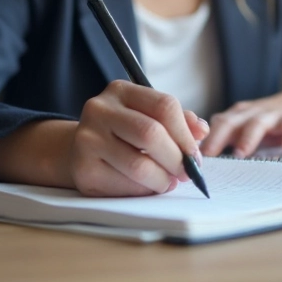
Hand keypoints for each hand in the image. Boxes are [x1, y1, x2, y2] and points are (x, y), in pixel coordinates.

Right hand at [67, 80, 208, 196]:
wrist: (79, 149)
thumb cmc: (123, 132)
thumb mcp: (148, 116)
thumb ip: (178, 121)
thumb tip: (201, 131)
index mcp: (120, 91)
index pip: (164, 105)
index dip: (185, 134)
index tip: (195, 155)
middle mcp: (99, 110)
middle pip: (151, 134)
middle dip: (176, 159)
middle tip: (187, 173)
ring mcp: (87, 139)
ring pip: (138, 165)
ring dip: (162, 180)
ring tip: (168, 182)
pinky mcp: (83, 169)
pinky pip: (124, 186)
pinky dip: (144, 190)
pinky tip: (147, 187)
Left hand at [199, 85, 281, 157]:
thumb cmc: (274, 119)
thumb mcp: (249, 124)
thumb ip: (229, 138)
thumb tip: (204, 162)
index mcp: (238, 115)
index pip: (216, 125)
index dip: (202, 140)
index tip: (190, 159)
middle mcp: (252, 113)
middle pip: (230, 121)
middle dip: (217, 138)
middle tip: (207, 157)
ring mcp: (274, 115)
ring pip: (257, 124)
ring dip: (248, 138)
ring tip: (241, 154)